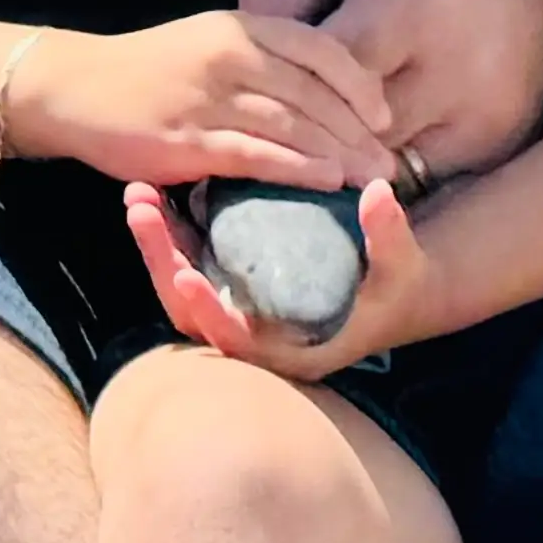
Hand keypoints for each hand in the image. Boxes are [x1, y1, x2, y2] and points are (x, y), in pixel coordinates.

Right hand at [15, 8, 395, 189]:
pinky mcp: (189, 140)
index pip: (319, 48)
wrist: (75, 87)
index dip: (360, 83)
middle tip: (394, 163)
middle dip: (361, 130)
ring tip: (373, 179)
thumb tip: (320, 94)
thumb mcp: (208, 45)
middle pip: (315, 91)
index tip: (384, 115)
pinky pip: (257, 154)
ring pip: (294, 123)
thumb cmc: (148, 71)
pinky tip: (327, 182)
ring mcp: (208, 97)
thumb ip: (259, 62)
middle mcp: (229, 55)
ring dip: (342, 153)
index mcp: (238, 27)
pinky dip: (299, 168)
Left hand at [120, 172, 433, 383]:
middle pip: (193, 314)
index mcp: (294, 351)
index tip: (186, 274)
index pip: (238, 344)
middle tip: (142, 210)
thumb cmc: (401, 284)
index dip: (209, 312)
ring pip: (184, 289)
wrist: (397, 289)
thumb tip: (379, 192)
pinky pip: (193, 265)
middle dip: (162, 262)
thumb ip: (389, 233)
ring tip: (139, 195)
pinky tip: (158, 194)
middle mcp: (259, 340)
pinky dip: (173, 234)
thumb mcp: (403, 263)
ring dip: (158, 245)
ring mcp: (242, 311)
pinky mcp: (236, 284)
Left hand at [241, 0, 542, 187]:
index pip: (330, 75)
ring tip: (314, 161)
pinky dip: (396, 180)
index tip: (261, 96)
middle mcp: (451, 73)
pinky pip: (434, 182)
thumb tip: (245, 20)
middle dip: (314, 138)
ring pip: (392, 169)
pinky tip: (366, 168)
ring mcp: (483, 118)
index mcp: (407, 10)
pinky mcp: (504, 146)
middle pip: (358, 134)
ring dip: (351, 167)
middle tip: (272, 145)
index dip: (290, 89)